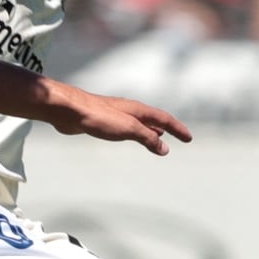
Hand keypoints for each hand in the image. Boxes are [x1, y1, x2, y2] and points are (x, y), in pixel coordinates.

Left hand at [48, 86, 192, 155]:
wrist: (70, 110)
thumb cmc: (99, 117)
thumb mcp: (128, 129)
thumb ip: (147, 138)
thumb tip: (165, 148)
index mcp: (139, 110)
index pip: (165, 119)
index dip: (178, 129)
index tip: (189, 138)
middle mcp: (130, 110)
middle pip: (155, 119)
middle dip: (168, 128)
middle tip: (179, 136)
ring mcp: (117, 114)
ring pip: (141, 123)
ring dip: (152, 131)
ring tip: (159, 138)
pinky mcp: (105, 120)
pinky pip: (128, 127)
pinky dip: (137, 133)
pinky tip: (131, 137)